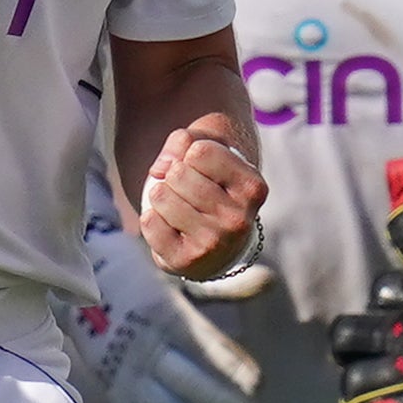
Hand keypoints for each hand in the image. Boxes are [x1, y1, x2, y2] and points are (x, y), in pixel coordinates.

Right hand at [68, 224, 257, 402]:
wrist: (81, 284)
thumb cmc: (141, 279)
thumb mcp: (181, 278)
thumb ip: (225, 288)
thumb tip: (270, 281)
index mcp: (168, 315)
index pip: (209, 349)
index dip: (235, 370)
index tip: (257, 384)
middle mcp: (148, 346)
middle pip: (191, 382)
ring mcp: (128, 371)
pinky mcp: (113, 391)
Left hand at [137, 112, 267, 278]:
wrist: (215, 242)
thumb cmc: (211, 185)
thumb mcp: (208, 150)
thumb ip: (185, 140)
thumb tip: (160, 169)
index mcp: (253, 188)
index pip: (200, 151)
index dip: (192, 154)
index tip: (203, 170)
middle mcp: (239, 219)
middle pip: (178, 172)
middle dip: (174, 175)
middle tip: (188, 191)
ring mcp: (214, 243)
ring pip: (160, 195)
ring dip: (161, 196)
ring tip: (179, 207)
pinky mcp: (186, 261)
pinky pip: (149, 222)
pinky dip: (152, 218)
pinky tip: (170, 227)